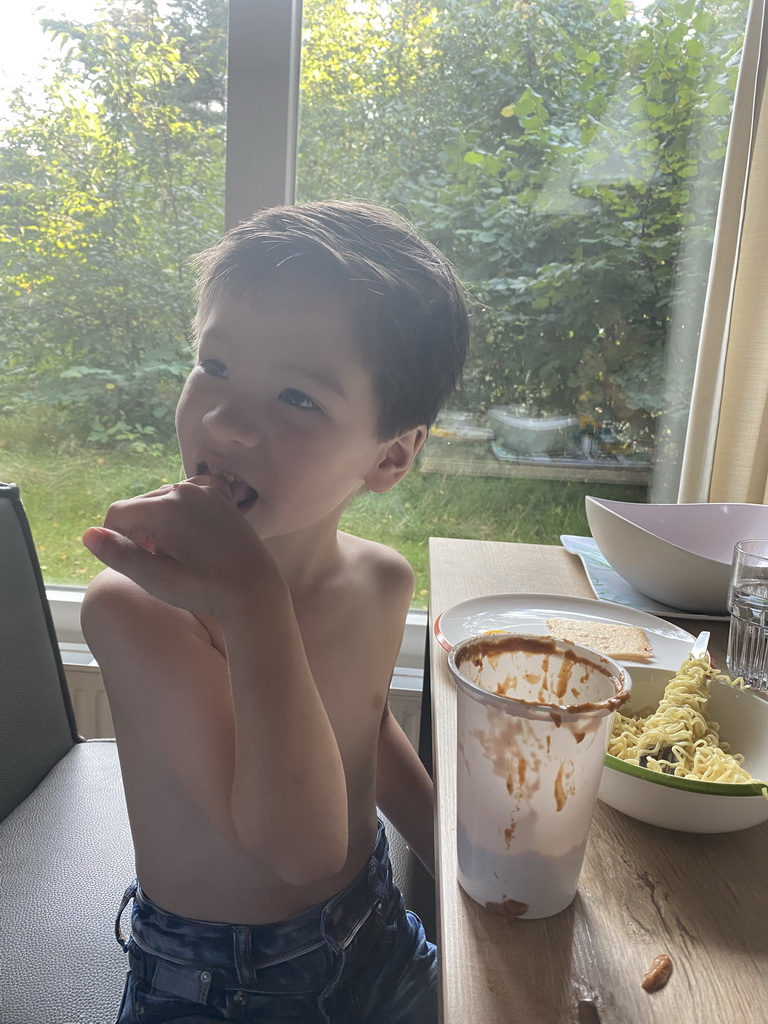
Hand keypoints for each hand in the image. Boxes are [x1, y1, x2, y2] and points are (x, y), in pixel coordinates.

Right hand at [82, 476, 281, 619]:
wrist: (254, 591)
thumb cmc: (204, 590)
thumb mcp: (156, 578)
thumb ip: (120, 554)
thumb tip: (88, 534)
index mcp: (164, 507)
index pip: (118, 513)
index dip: (115, 539)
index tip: (132, 563)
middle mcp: (184, 489)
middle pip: (140, 504)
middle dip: (137, 531)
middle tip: (155, 562)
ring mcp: (205, 490)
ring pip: (162, 500)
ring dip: (158, 522)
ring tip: (172, 553)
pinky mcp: (221, 497)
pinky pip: (188, 494)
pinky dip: (180, 510)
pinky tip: (189, 532)